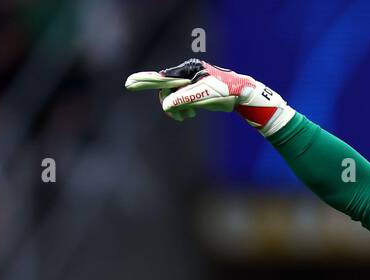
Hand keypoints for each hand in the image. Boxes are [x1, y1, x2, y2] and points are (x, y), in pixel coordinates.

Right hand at [124, 59, 293, 133]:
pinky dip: (182, 110)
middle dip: (170, 105)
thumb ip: (183, 99)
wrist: (241, 94)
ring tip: (188, 117)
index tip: (128, 83)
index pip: (161, 77)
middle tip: (181, 117)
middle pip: (166, 91)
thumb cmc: (224, 92)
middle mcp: (186, 74)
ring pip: (172, 98)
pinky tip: (191, 115)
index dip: (144, 81)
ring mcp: (189, 82)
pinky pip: (179, 101)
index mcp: (187, 71)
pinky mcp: (192, 91)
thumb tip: (166, 104)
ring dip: (177, 110)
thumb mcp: (203, 95)